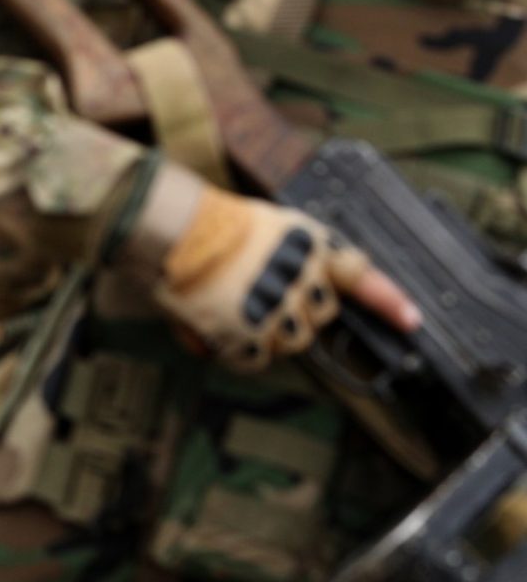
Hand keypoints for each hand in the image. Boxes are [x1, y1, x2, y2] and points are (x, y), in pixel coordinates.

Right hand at [129, 167, 416, 369]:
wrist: (170, 226)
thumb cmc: (204, 222)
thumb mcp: (263, 227)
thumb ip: (283, 264)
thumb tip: (278, 305)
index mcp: (309, 244)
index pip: (359, 274)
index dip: (388, 300)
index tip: (411, 320)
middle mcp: (300, 275)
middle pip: (320, 316)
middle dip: (295, 315)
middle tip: (258, 304)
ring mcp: (274, 304)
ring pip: (291, 341)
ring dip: (267, 335)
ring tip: (233, 317)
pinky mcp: (243, 329)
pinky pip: (255, 359)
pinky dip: (238, 354)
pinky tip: (217, 336)